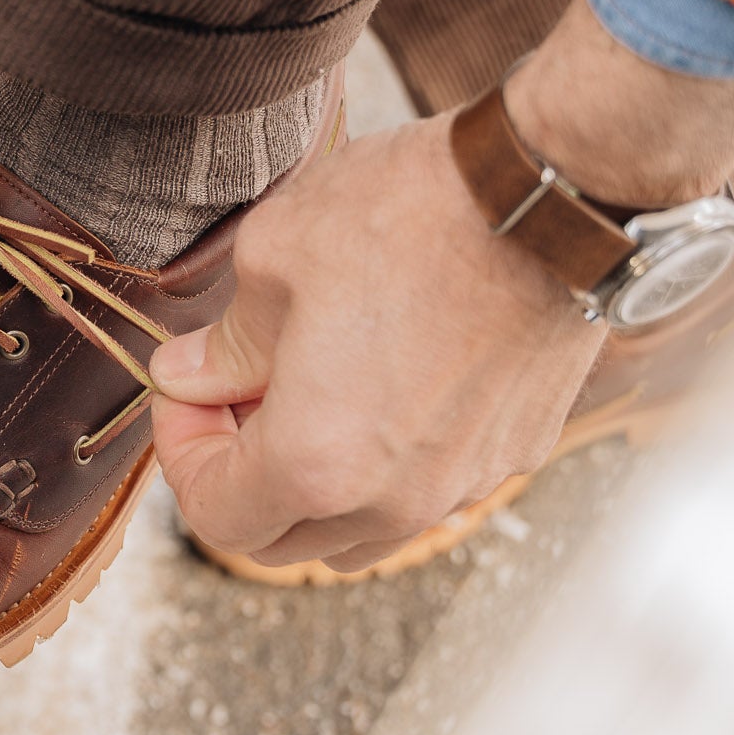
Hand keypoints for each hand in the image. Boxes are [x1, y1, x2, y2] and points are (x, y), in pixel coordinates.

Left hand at [147, 0, 733, 570]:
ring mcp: (465, 484)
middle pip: (280, 540)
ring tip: (304, 389)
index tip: (190, 390)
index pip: (215, 515)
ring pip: (356, 531)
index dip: (184, 454)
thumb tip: (186, 377)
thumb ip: (221, 344)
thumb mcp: (272, 259)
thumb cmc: (406, 216)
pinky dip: (383, 465)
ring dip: (311, 483)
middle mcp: (393, 500)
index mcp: (316, 463)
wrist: (549, 193)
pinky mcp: (516, 453)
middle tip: (234, 390)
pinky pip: (426, 493)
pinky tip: (378, 382)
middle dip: (239, 475)